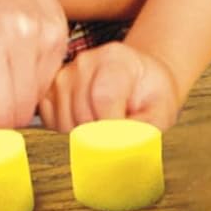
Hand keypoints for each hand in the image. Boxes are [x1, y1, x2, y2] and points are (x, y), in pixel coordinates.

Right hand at [38, 42, 181, 131]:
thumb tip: (119, 151)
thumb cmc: (151, 96)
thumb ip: (143, 130)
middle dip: (99, 137)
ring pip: (64, 125)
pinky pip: (51, 125)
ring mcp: (63, 75)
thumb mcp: (161, 110)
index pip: (102, 98)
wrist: (138, 82)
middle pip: (82, 115)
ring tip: (105, 127)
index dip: (111, 128)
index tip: (123, 142)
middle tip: (118, 134)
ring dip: (83, 138)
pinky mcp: (49, 92)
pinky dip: (67, 134)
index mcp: (114, 58)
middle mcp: (84, 62)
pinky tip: (88, 126)